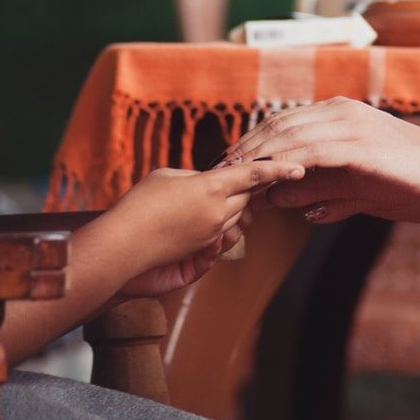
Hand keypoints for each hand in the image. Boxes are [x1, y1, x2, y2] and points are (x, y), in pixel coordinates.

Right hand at [105, 161, 298, 289]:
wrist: (120, 247)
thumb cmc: (138, 205)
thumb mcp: (167, 177)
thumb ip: (195, 177)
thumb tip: (208, 182)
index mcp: (211, 187)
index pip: (254, 174)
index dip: (278, 169)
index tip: (299, 167)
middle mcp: (219, 212)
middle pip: (248, 196)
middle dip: (248, 188)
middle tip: (243, 180)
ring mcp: (213, 235)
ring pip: (237, 217)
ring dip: (230, 207)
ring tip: (205, 200)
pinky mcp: (203, 252)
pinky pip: (223, 236)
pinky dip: (217, 226)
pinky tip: (196, 220)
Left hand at [221, 97, 419, 225]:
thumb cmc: (412, 182)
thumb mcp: (357, 188)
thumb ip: (321, 190)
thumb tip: (279, 197)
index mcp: (338, 116)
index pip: (280, 126)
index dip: (250, 147)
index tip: (224, 171)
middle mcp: (340, 112)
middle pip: (276, 127)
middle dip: (244, 152)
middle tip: (217, 176)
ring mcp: (351, 125)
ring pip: (289, 135)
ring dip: (257, 158)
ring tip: (233, 180)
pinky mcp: (361, 143)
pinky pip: (313, 151)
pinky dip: (287, 164)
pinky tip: (270, 181)